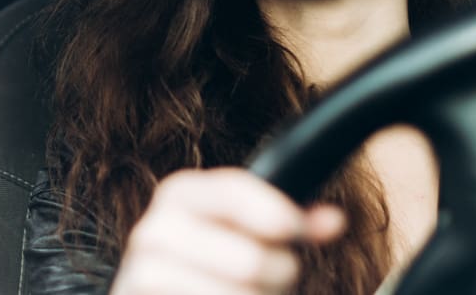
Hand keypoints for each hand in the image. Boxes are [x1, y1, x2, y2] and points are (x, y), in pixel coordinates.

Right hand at [108, 167, 346, 294]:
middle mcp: (155, 230)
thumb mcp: (245, 233)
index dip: (274, 211)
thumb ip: (289, 223)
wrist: (161, 292)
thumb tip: (333, 220)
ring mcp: (143, 273)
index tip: (296, 228)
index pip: (233, 191)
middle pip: (249, 260)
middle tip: (275, 277)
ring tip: (250, 294)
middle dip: (277, 275)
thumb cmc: (211, 263)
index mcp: (181, 195)